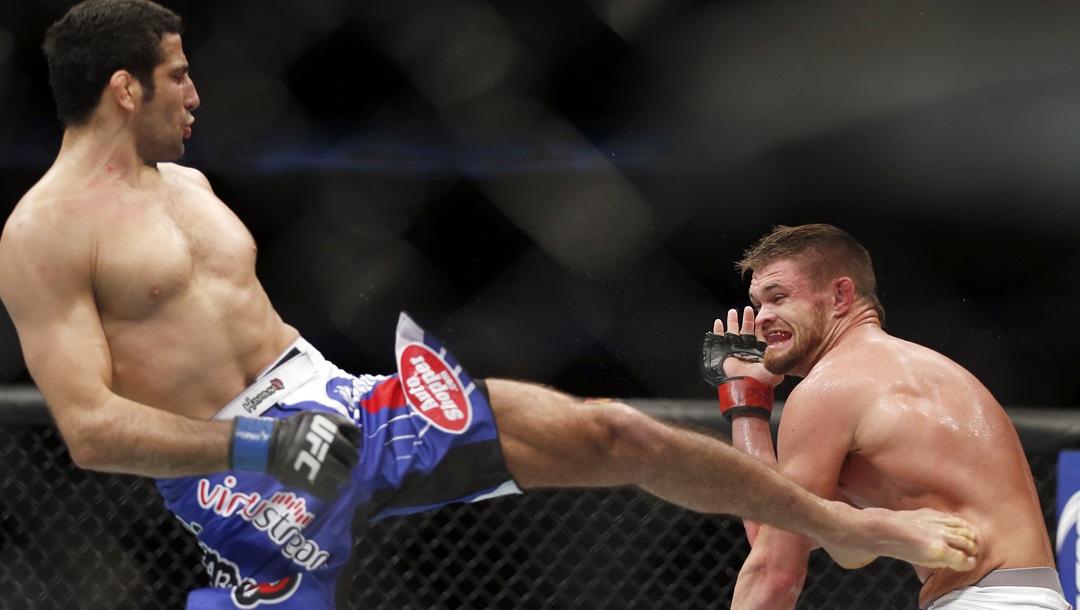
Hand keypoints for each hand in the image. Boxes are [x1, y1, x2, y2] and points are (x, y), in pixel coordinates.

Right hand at [231, 411, 361, 500]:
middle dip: (348, 461)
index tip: (349, 445)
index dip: (354, 442)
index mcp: (333, 427)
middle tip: (338, 462)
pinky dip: (328, 491)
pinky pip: (333, 493)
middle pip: (354, 458)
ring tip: (330, 475)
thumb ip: (334, 424)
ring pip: (346, 476)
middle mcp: (333, 444)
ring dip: (340, 476)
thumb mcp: (315, 417)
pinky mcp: (317, 485)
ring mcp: (326, 465)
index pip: (356, 435)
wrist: (270, 446)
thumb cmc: (292, 429)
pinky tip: (321, 485)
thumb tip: (352, 437)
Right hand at [713, 306, 782, 387]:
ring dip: (733, 320)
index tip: (761, 315)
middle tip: (749, 309)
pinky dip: (718, 329)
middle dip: (748, 318)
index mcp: (758, 351)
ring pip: (733, 331)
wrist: (746, 386)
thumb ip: (780, 358)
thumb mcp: (776, 367)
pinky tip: (718, 322)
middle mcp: (747, 349)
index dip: (760, 324)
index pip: (759, 334)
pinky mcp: (724, 351)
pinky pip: (720, 338)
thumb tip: (787, 351)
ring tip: (733, 311)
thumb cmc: (762, 379)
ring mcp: (735, 349)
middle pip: (747, 329)